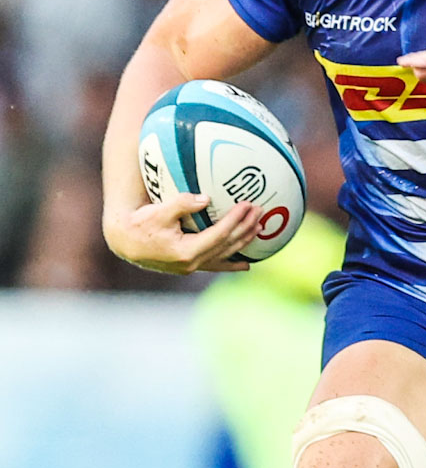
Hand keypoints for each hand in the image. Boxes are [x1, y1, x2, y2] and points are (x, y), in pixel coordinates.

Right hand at [103, 193, 257, 274]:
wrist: (124, 241)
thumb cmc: (139, 224)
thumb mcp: (158, 211)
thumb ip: (181, 204)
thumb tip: (205, 199)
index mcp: (185, 252)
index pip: (219, 234)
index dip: (235, 220)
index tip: (248, 205)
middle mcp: (191, 263)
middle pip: (226, 244)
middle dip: (245, 227)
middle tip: (260, 210)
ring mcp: (191, 268)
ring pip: (224, 255)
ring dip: (243, 241)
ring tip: (260, 228)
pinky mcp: (188, 267)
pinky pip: (215, 265)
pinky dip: (230, 264)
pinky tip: (245, 265)